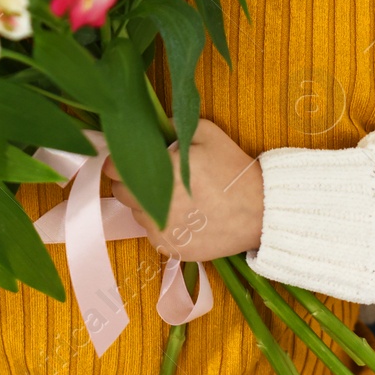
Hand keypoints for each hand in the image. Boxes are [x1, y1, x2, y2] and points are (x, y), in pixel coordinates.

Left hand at [103, 119, 263, 261]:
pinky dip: (161, 226)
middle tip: (153, 178)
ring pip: (137, 215)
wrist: (260, 211)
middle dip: (130, 183)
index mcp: (160, 173)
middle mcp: (155, 205)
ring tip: (173, 198)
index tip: (125, 161)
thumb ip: (173, 126)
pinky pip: (153, 235)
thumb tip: (150, 126)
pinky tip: (183, 217)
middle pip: (121, 193)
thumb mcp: (207, 133)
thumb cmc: (233, 169)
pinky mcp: (172, 249)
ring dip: (146, 205)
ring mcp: (163, 230)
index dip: (117, 163)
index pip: (114, 170)